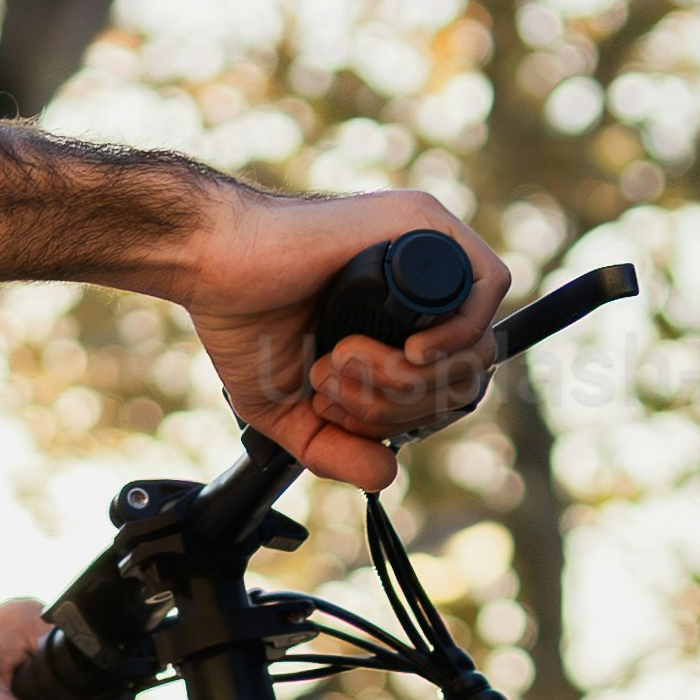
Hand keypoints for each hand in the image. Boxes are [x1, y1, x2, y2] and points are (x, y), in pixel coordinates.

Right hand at [168, 183, 496, 486]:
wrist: (211, 266)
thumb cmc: (244, 320)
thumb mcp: (290, 409)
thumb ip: (335, 449)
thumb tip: (386, 475)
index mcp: (398, 325)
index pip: (448, 388)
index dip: (403, 419)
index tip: (337, 410)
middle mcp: (420, 288)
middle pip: (467, 375)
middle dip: (400, 404)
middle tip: (330, 383)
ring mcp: (426, 253)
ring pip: (477, 345)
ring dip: (407, 379)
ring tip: (339, 359)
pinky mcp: (423, 225)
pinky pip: (487, 287)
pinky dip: (456, 336)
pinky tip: (408, 349)